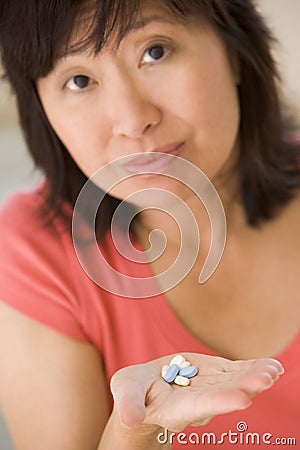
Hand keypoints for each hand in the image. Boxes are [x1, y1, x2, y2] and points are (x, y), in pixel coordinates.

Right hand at [110, 353, 282, 431]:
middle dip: (245, 386)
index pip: (200, 405)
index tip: (242, 399)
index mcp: (176, 407)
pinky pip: (237, 372)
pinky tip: (272, 365)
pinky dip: (253, 367)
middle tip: (266, 379)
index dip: (220, 401)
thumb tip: (130, 418)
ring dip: (255, 376)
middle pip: (224, 393)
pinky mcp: (214, 374)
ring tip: (273, 370)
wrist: (147, 390)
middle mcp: (198, 400)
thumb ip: (129, 404)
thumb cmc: (133, 393)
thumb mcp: (125, 393)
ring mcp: (209, 386)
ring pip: (235, 382)